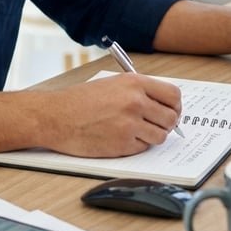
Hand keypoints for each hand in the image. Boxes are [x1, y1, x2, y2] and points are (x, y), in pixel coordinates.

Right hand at [44, 73, 182, 156]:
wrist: (55, 116)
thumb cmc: (80, 100)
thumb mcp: (113, 84)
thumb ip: (139, 91)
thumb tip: (163, 104)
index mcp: (134, 83)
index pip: (173, 95)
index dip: (175, 106)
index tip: (171, 111)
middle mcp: (135, 102)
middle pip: (171, 118)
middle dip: (166, 124)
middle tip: (156, 125)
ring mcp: (129, 124)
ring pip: (160, 136)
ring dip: (152, 136)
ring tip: (136, 132)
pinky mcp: (122, 144)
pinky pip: (143, 148)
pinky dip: (136, 145)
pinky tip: (121, 138)